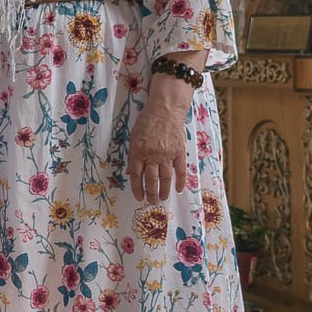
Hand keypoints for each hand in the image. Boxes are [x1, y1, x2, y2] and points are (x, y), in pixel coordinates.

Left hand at [127, 82, 189, 201]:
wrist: (166, 109)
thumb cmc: (147, 121)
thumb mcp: (134, 136)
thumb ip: (133, 154)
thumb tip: (131, 172)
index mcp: (138, 151)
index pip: (136, 175)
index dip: (137, 188)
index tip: (138, 197)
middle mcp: (152, 155)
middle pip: (151, 179)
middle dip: (150, 193)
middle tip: (151, 202)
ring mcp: (167, 154)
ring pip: (165, 178)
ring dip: (163, 190)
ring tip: (162, 199)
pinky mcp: (179, 152)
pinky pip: (180, 170)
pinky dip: (180, 181)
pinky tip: (179, 190)